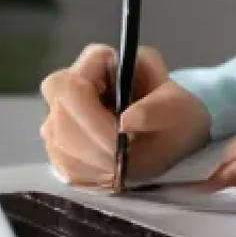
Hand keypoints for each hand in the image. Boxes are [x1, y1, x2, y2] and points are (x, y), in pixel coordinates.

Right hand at [39, 44, 210, 187]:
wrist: (173, 136)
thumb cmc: (175, 112)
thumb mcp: (179, 108)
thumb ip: (157, 110)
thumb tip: (126, 120)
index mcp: (100, 62)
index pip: (70, 84)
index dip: (87, 114)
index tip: (117, 138)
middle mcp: (73, 84)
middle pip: (59, 116)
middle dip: (90, 144)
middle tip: (119, 160)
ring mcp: (62, 114)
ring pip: (56, 142)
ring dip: (89, 162)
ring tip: (120, 167)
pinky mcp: (61, 144)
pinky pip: (60, 163)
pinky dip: (85, 174)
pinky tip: (109, 172)